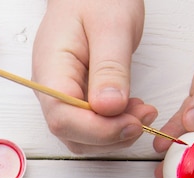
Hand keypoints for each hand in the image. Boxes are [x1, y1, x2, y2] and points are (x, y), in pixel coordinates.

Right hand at [32, 0, 156, 153]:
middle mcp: (50, 90)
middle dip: (110, 135)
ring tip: (142, 112)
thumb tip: (109, 108)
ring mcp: (62, 97)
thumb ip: (110, 68)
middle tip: (143, 118)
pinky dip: (114, 127)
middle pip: (71, 133)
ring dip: (115, 135)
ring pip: (82, 136)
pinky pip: (91, 126)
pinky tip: (132, 110)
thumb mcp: (112, 26)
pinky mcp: (77, 99)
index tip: (131, 123)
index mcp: (51, 70)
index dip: (97, 130)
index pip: (63, 117)